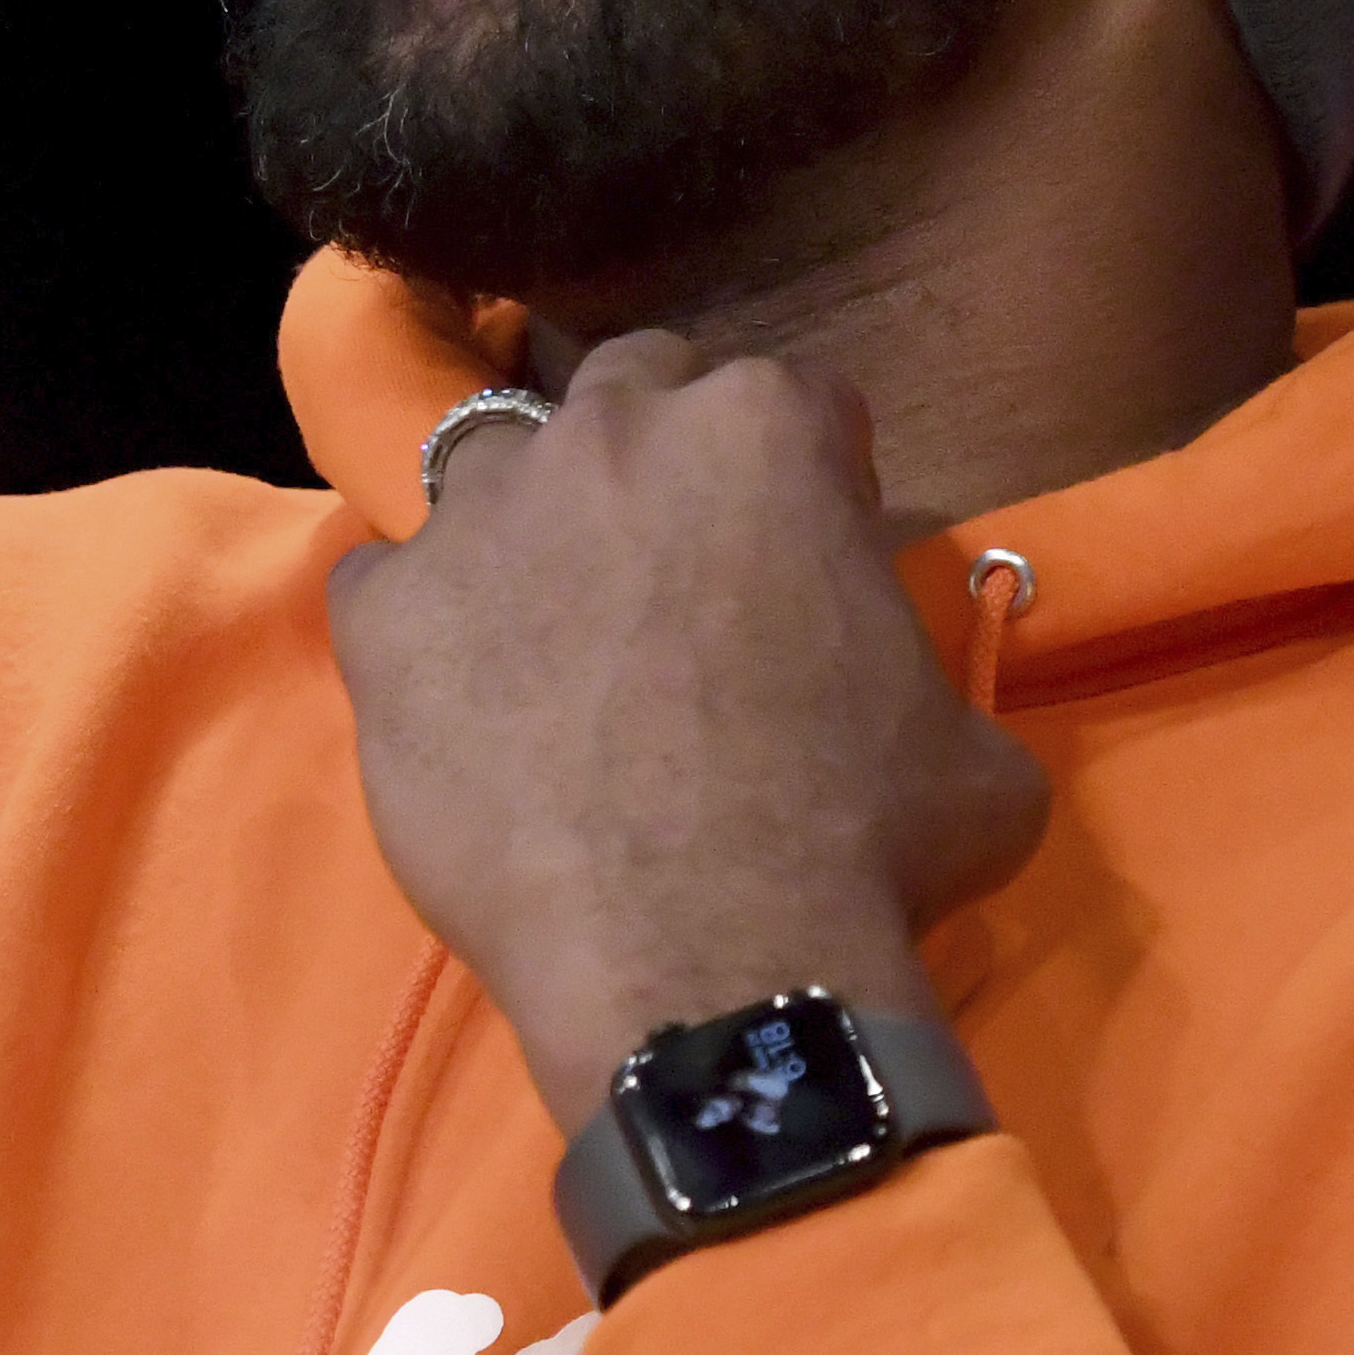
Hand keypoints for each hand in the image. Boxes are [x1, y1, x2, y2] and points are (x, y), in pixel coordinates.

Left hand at [321, 337, 1050, 1119]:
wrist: (704, 960)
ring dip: (524, 532)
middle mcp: (613, 436)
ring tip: (549, 642)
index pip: (791, 404)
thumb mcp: (967, 748)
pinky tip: (461, 710)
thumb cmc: (864, 846)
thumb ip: (922, 670)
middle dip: (652, 462)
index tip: (800, 560)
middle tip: (668, 577)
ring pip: (491, 473)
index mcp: (766, 431)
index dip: (804, 485)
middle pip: (627, 394)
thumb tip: (915, 702)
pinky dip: (420, 630)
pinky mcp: (386, 614)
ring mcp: (482, 518)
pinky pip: (385, 588)